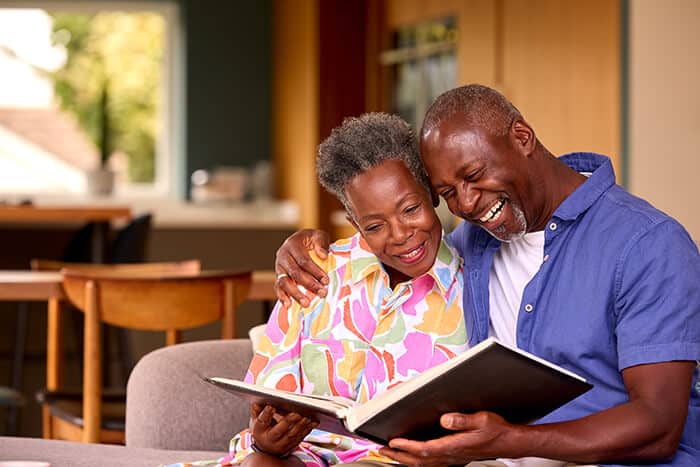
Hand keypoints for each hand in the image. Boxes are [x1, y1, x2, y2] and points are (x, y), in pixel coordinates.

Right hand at [250, 403, 317, 456]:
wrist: (266, 448)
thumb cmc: (262, 428)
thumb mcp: (255, 419)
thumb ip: (256, 409)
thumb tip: (257, 400)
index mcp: (259, 430)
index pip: (262, 422)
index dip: (267, 414)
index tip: (271, 405)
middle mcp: (270, 439)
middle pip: (279, 431)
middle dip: (288, 421)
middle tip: (297, 412)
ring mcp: (281, 444)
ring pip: (292, 435)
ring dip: (301, 425)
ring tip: (307, 416)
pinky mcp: (292, 445)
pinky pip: (300, 437)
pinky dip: (308, 429)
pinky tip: (314, 421)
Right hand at [275, 229, 329, 306]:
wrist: (300, 241)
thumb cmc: (311, 240)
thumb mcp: (318, 235)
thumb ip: (321, 242)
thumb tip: (323, 255)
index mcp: (292, 244)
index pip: (303, 260)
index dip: (315, 271)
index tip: (326, 281)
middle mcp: (283, 255)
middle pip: (294, 272)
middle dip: (309, 284)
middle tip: (322, 293)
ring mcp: (279, 267)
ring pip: (284, 282)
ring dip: (295, 294)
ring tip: (306, 303)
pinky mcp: (278, 276)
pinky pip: (277, 287)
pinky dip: (282, 297)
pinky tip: (288, 305)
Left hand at [379, 411, 516, 465]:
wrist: (509, 442)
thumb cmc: (497, 430)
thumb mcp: (481, 419)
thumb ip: (462, 419)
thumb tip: (444, 419)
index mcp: (455, 446)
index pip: (425, 449)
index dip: (407, 447)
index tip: (392, 442)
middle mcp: (451, 456)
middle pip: (419, 461)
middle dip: (399, 456)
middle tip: (381, 450)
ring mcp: (453, 459)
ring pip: (423, 464)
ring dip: (405, 460)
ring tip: (391, 454)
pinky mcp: (455, 458)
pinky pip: (431, 464)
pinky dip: (417, 462)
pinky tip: (412, 458)